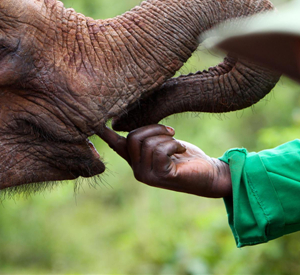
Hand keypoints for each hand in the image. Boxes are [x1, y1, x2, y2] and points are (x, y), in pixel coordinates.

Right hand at [98, 125, 231, 197]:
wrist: (208, 173)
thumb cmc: (185, 155)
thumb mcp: (161, 142)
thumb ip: (145, 136)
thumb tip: (126, 122)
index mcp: (134, 158)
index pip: (113, 143)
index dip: (102, 132)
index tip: (91, 122)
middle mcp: (136, 169)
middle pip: (133, 137)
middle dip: (153, 128)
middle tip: (170, 131)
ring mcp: (147, 176)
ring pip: (147, 143)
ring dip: (166, 137)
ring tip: (177, 143)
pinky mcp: (160, 177)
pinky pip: (160, 150)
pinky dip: (173, 144)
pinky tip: (181, 150)